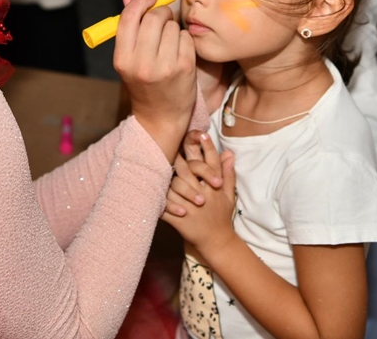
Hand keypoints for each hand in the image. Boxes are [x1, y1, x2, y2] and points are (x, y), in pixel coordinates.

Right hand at [114, 0, 196, 160]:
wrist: (161, 116)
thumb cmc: (144, 83)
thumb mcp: (129, 58)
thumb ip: (130, 26)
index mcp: (122, 59)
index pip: (129, 17)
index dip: (141, 1)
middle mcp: (141, 63)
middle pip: (153, 17)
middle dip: (161, 12)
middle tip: (163, 19)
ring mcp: (165, 66)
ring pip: (172, 26)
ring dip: (173, 28)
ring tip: (169, 43)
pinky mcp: (184, 68)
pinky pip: (186, 37)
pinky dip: (184, 40)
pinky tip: (179, 52)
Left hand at [163, 135, 236, 253]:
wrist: (218, 242)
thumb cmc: (222, 215)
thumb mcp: (228, 195)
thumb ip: (227, 174)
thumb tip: (229, 153)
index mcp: (215, 189)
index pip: (212, 165)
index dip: (208, 148)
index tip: (201, 134)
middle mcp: (205, 196)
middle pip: (189, 172)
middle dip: (178, 159)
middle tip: (168, 144)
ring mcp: (192, 209)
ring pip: (175, 189)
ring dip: (166, 179)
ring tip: (155, 166)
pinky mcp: (181, 222)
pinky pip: (166, 209)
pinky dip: (157, 203)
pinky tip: (148, 193)